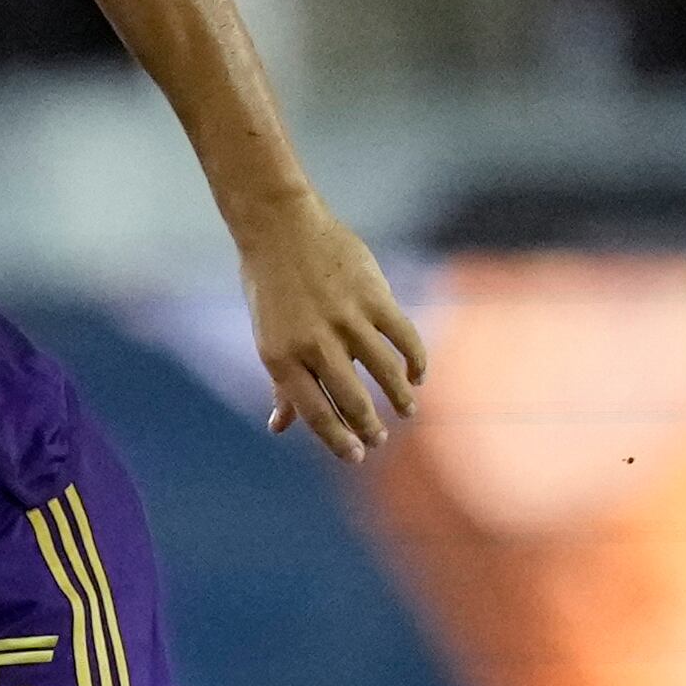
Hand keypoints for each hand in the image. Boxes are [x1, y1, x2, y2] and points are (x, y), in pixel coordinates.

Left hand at [233, 191, 423, 459]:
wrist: (281, 229)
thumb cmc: (270, 288)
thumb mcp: (267, 337)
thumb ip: (281, 384)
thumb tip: (279, 428)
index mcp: (281, 357)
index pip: (314, 411)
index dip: (336, 438)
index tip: (356, 456)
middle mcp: (313, 342)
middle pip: (351, 397)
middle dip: (369, 426)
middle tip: (380, 439)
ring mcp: (346, 319)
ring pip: (383, 370)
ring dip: (398, 397)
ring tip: (405, 412)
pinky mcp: (374, 297)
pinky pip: (403, 337)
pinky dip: (415, 360)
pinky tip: (417, 376)